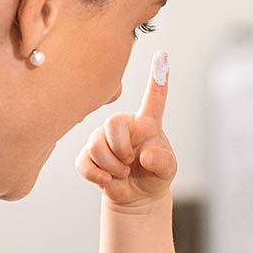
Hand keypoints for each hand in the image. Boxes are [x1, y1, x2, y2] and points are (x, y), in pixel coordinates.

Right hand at [76, 51, 176, 208]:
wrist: (136, 196)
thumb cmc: (154, 175)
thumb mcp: (167, 170)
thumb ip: (162, 161)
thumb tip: (145, 156)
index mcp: (146, 123)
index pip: (153, 98)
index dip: (158, 77)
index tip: (163, 55)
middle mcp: (123, 125)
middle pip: (112, 124)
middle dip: (121, 150)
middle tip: (130, 165)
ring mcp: (102, 138)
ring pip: (96, 145)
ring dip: (112, 167)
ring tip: (123, 173)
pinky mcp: (87, 154)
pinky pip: (84, 161)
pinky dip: (97, 175)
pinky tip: (107, 179)